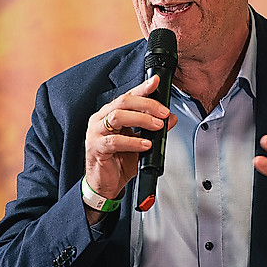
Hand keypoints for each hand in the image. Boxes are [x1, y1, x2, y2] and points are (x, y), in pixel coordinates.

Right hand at [84, 74, 176, 202]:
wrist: (104, 184)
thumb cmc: (118, 162)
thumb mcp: (140, 143)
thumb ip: (154, 129)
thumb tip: (170, 118)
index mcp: (110, 114)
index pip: (127, 96)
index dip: (142, 88)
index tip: (155, 82)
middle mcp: (101, 119)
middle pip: (123, 102)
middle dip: (147, 105)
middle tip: (163, 113)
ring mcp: (95, 133)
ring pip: (118, 116)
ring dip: (141, 119)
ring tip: (157, 126)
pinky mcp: (96, 148)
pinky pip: (114, 140)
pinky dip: (133, 142)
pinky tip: (145, 144)